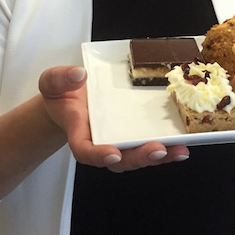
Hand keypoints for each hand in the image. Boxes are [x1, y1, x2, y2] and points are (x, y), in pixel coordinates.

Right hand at [38, 66, 189, 171]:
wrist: (71, 99)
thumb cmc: (62, 93)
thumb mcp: (52, 81)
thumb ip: (60, 78)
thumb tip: (79, 75)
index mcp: (78, 132)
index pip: (84, 150)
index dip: (98, 155)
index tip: (112, 153)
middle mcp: (101, 142)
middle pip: (119, 160)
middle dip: (139, 157)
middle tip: (157, 150)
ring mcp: (118, 141)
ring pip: (138, 156)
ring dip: (159, 156)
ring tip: (178, 151)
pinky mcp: (133, 136)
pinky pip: (149, 146)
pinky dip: (167, 149)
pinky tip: (182, 147)